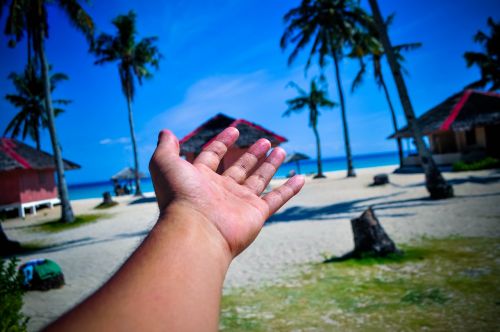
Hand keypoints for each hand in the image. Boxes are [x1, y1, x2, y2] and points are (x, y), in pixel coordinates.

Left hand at [149, 127, 304, 256]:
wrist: (195, 231)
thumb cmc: (179, 196)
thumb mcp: (165, 164)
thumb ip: (166, 147)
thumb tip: (166, 132)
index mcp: (201, 179)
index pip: (213, 156)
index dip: (222, 143)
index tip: (235, 130)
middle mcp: (221, 191)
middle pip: (240, 168)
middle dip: (252, 154)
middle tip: (265, 140)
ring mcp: (240, 203)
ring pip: (259, 180)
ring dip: (270, 165)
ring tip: (281, 149)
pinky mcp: (256, 214)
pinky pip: (276, 199)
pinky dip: (289, 189)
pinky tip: (300, 178)